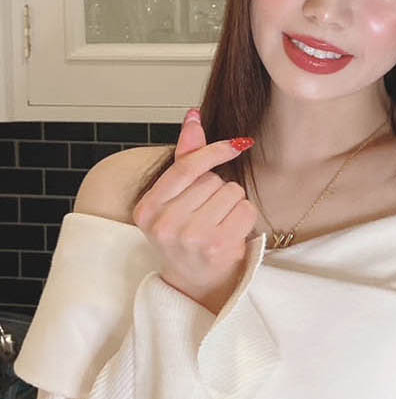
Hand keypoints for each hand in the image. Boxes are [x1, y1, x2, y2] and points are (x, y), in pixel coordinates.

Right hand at [132, 109, 258, 309]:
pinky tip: (231, 234)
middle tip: (208, 214)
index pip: (186, 167)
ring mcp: (190, 238)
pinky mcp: (217, 248)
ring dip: (233, 204)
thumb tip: (193, 115)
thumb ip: (185, 156)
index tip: (236, 144)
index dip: (214, 151)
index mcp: (147, 209)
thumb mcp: (176, 198)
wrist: (194, 283)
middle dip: (218, 190)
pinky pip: (245, 209)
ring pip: (231, 192)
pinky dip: (245, 217)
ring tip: (218, 225)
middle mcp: (164, 225)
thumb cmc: (186, 234)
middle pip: (212, 180)